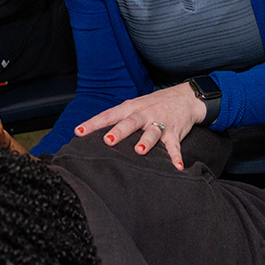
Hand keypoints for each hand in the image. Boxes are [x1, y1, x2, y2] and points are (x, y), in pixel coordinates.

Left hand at [75, 83, 206, 169]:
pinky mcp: (176, 131)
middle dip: (119, 131)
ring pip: (152, 131)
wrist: (186, 97)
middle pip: (130, 122)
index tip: (78, 132)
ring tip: (139, 151)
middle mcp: (144, 113)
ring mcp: (161, 122)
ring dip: (146, 141)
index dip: (93, 123)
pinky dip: (176, 156)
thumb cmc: (154, 104)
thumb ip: (118, 118)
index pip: (109, 115)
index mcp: (131, 107)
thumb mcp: (135, 106)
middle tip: (108, 141)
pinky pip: (175, 146)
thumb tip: (95, 135)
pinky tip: (177, 167)